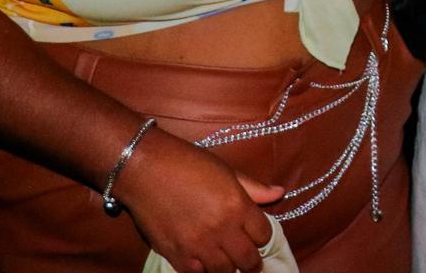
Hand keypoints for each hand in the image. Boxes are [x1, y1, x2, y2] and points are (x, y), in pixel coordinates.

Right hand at [119, 130, 281, 272]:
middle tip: (249, 260)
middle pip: (248, 260)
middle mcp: (221, 229)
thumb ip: (254, 187)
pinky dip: (203, 271)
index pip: (264, 235)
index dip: (262, 236)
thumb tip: (280, 192)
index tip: (256, 236)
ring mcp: (198, 245)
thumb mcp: (226, 170)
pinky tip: (203, 263)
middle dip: (252, 261)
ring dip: (228, 268)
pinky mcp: (175, 255)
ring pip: (224, 272)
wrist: (145, 168)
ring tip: (226, 262)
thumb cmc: (187, 163)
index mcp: (237, 206)